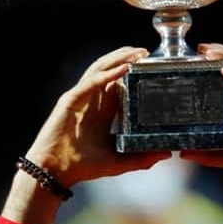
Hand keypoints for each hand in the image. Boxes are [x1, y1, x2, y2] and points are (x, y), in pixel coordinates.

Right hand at [24, 46, 170, 185]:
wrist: (55, 171)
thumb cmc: (82, 166)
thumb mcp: (118, 162)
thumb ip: (141, 159)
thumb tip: (167, 153)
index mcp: (102, 112)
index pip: (119, 85)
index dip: (133, 75)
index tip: (151, 68)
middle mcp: (92, 101)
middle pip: (110, 71)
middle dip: (127, 59)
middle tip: (147, 52)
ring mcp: (80, 98)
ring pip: (100, 70)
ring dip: (118, 59)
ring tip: (137, 52)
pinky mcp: (71, 100)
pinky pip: (92, 82)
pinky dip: (108, 74)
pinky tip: (123, 68)